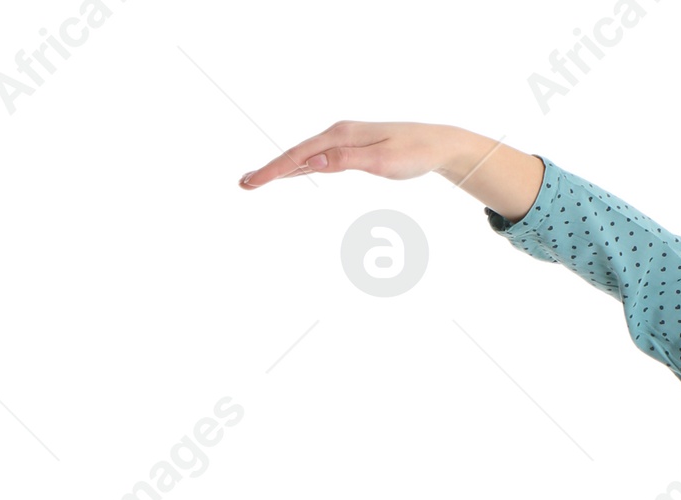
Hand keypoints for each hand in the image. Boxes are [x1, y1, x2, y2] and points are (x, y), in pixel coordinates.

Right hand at [237, 120, 457, 188]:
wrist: (436, 144)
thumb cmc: (413, 152)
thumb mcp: (381, 160)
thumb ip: (346, 160)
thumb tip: (315, 162)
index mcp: (341, 135)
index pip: (300, 155)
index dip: (274, 170)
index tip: (253, 182)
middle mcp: (338, 134)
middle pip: (296, 153)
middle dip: (270, 169)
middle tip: (244, 183)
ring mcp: (344, 140)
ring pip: (305, 155)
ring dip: (281, 168)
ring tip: (259, 179)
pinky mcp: (352, 148)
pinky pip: (319, 158)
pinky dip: (300, 166)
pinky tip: (292, 173)